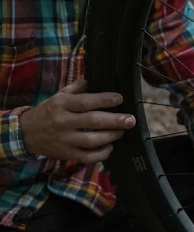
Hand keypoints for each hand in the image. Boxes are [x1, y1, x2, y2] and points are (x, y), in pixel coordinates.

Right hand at [20, 77, 135, 162]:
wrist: (26, 133)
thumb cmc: (48, 111)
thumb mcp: (60, 94)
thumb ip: (79, 86)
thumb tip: (97, 75)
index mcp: (62, 104)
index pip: (86, 101)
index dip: (105, 100)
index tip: (119, 98)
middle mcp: (63, 122)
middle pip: (93, 121)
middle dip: (115, 120)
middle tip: (130, 119)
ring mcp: (64, 140)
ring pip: (92, 140)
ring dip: (111, 136)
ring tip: (122, 131)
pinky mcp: (66, 154)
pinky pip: (87, 157)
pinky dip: (101, 154)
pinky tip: (110, 147)